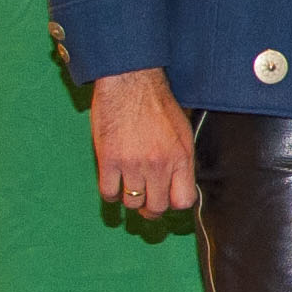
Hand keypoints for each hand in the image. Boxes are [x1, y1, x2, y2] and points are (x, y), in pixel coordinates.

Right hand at [91, 67, 195, 215]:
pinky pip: (108, 193)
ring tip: (130, 189)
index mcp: (181, 157)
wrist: (131, 83)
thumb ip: (182, 159)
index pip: (183, 201)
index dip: (174, 203)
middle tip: (146, 202)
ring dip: (131, 199)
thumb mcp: (182, 131)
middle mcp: (159, 165)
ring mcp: (133, 164)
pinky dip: (111, 194)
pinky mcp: (109, 160)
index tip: (168, 199)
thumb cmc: (158, 103)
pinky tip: (114, 185)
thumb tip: (181, 183)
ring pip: (132, 202)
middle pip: (156, 207)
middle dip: (152, 209)